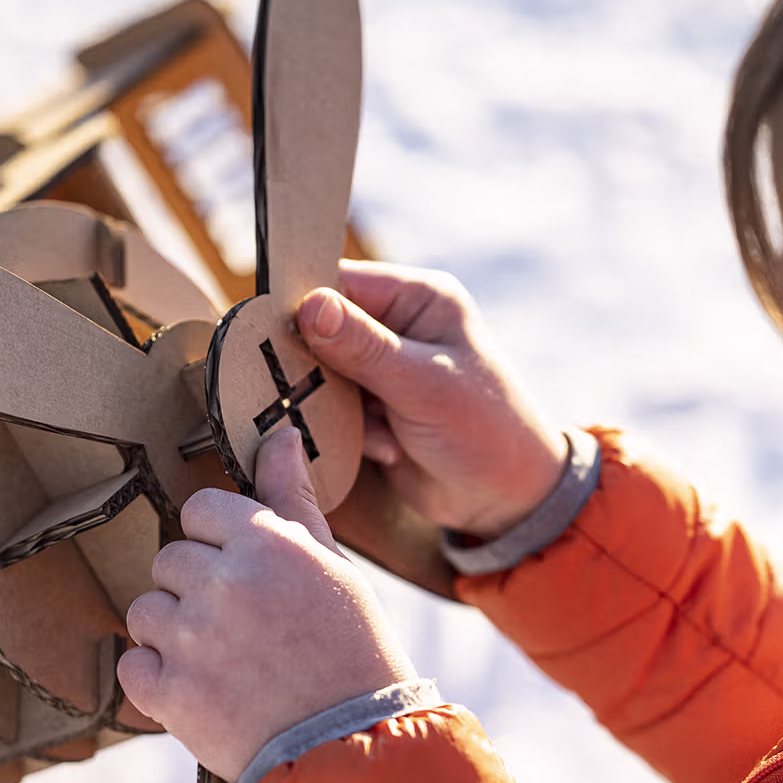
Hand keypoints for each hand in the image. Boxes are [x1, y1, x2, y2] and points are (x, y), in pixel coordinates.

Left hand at [118, 427, 417, 782]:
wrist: (354, 750)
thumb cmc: (352, 653)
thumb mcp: (334, 568)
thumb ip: (294, 501)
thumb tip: (281, 435)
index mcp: (268, 545)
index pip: (201, 509)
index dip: (219, 541)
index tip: (243, 573)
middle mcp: (224, 584)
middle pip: (170, 560)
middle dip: (197, 590)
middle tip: (243, 628)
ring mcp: (193, 641)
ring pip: (145, 611)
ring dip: (173, 634)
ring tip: (224, 663)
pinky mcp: (171, 695)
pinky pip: (133, 667)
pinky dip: (157, 682)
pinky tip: (203, 692)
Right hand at [300, 261, 567, 538]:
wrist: (507, 499)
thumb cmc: (485, 430)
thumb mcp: (423, 384)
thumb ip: (363, 347)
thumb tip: (309, 307)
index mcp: (418, 298)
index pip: (340, 283)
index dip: (304, 307)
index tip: (274, 336)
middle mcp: (399, 326)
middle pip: (322, 330)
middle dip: (321, 369)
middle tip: (331, 397)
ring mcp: (384, 368)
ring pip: (322, 374)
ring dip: (338, 408)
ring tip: (380, 429)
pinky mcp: (374, 407)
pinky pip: (334, 410)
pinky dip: (351, 432)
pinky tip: (389, 448)